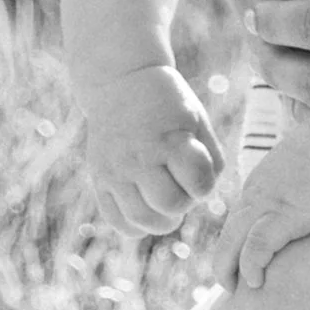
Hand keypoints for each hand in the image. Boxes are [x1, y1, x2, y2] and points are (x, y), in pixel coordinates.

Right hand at [82, 63, 222, 235]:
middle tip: (183, 188)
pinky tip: (147, 211)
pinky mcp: (99, 179)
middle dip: (184, 204)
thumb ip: (210, 159)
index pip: (199, 184)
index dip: (205, 185)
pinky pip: (117, 220)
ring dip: (163, 220)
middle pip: (170, 206)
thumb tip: (203, 196)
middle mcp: (139, 157)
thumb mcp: (197, 121)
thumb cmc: (169, 105)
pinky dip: (136, 226)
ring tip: (168, 207)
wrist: (121, 82)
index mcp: (170, 139)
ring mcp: (115, 170)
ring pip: (141, 219)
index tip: (200, 173)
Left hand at [210, 128, 309, 284]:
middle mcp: (257, 193)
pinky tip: (256, 282)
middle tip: (230, 285)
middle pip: (227, 234)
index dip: (236, 245)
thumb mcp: (309, 165)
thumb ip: (299, 182)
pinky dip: (250, 266)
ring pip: (232, 242)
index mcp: (261, 183)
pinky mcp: (286, 215)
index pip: (238, 220)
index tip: (242, 265)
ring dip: (227, 269)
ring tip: (236, 289)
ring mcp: (269, 204)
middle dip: (223, 262)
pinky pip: (256, 248)